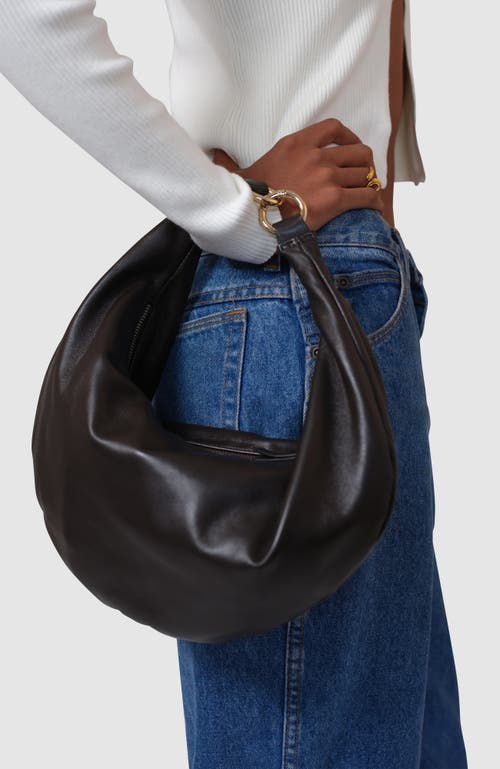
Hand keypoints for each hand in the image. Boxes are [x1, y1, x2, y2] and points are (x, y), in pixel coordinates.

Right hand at [211, 118, 383, 229]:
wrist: (251, 218)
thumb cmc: (246, 198)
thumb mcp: (244, 170)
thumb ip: (236, 160)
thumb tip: (215, 154)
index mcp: (296, 144)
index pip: (333, 128)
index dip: (350, 136)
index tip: (352, 146)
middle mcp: (316, 156)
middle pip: (357, 151)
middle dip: (364, 163)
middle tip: (363, 174)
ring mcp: (327, 176)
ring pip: (364, 173)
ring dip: (369, 183)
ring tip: (369, 192)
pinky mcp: (335, 199)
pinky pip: (366, 196)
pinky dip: (374, 200)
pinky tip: (375, 207)